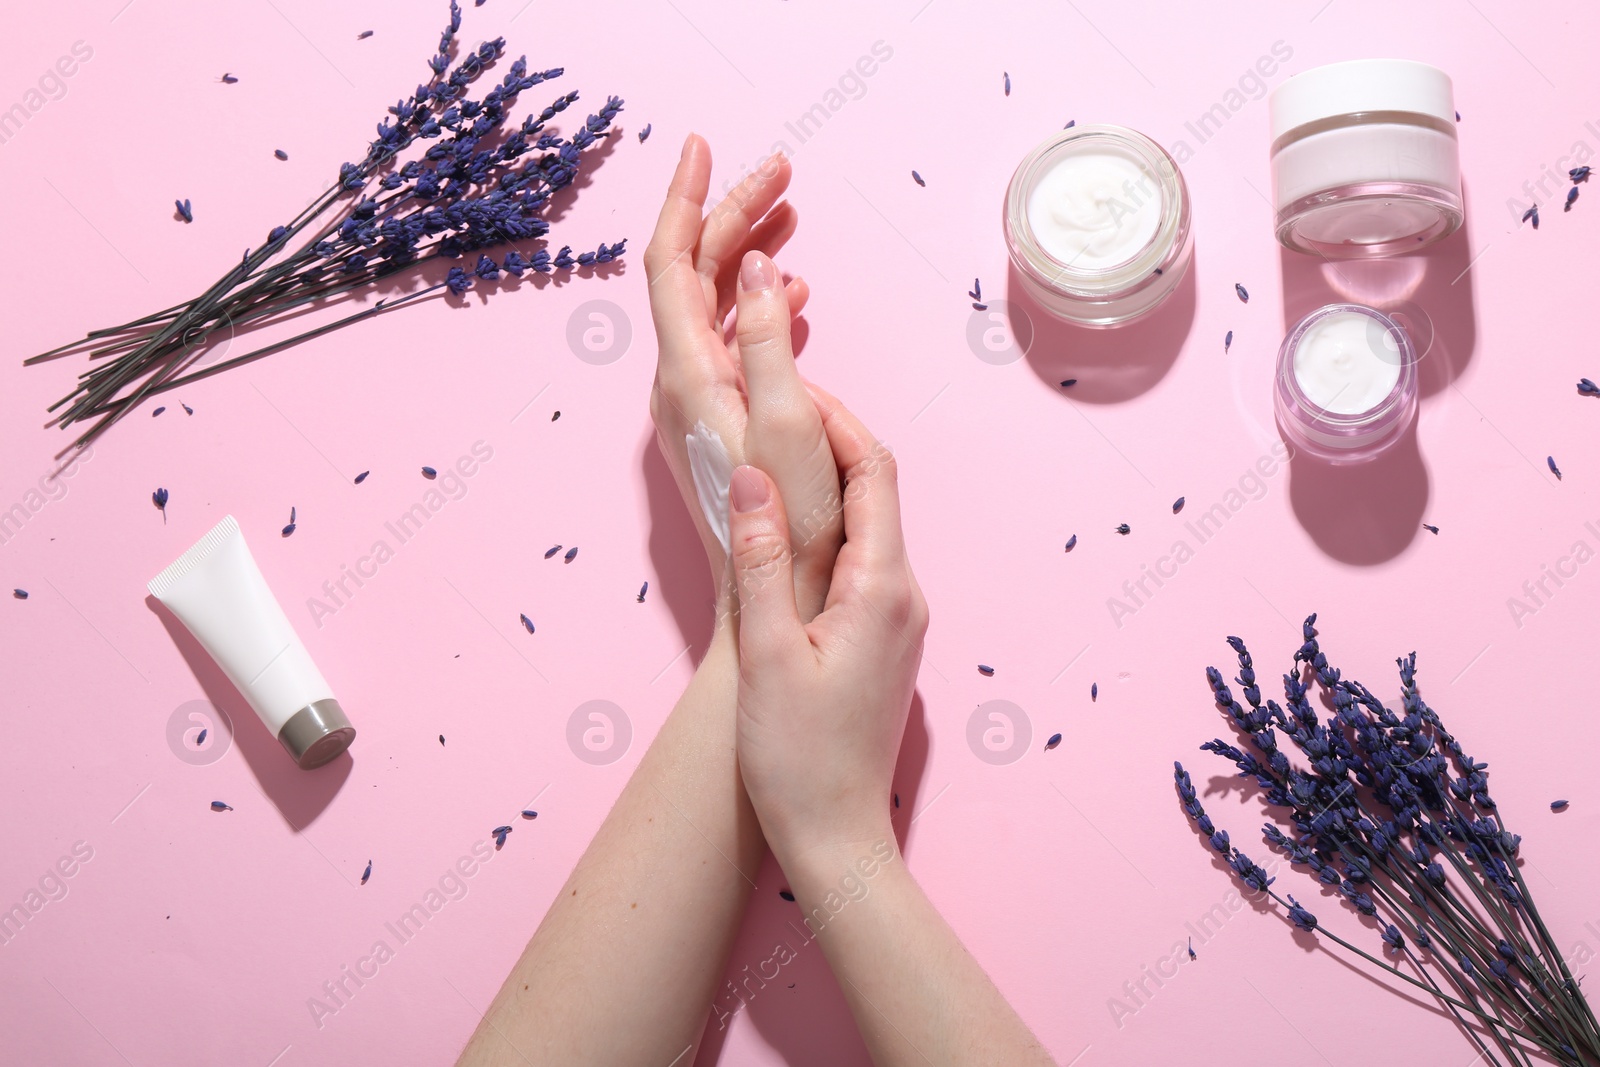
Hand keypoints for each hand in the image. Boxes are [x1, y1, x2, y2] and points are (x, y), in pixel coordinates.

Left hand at [644, 135, 843, 620]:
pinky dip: (757, 307)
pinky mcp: (718, 423)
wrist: (772, 605)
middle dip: (730, 214)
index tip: (702, 144)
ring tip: (790, 219)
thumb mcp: (786, 426)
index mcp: (687, 376)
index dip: (684, 198)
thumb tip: (752, 267)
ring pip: (712, 306)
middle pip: (692, 275)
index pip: (668, 263)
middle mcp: (678, 385)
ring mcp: (695, 405)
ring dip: (746, 255)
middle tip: (782, 172)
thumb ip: (763, 340)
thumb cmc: (787, 529)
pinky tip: (791, 303)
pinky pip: (729, 341)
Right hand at [725, 386, 927, 866]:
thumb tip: (754, 474)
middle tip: (771, 403)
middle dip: (828, 439)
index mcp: (882, 588)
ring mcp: (898, 619)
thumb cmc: (797, 758)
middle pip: (875, 489)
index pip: (873, 472)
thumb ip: (761, 559)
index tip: (788, 383)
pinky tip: (780, 530)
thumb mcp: (766, 653)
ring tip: (766, 453)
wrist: (837, 838)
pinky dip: (823, 528)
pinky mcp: (882, 640)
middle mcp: (903, 595)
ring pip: (866, 524)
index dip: (835, 418)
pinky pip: (860, 560)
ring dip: (823, 483)